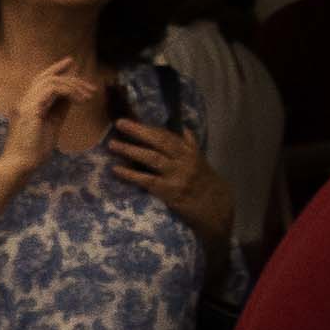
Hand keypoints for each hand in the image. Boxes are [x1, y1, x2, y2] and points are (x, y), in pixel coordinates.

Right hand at [0, 55, 103, 164]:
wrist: (22, 163)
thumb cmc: (34, 149)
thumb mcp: (52, 124)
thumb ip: (59, 109)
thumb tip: (71, 96)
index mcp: (28, 104)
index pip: (41, 80)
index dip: (56, 69)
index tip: (71, 62)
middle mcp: (24, 100)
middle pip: (46, 77)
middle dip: (70, 77)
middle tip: (90, 87)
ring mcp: (26, 104)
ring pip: (51, 81)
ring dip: (73, 86)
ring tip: (88, 96)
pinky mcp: (30, 109)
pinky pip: (52, 90)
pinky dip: (69, 91)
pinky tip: (80, 101)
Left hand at [105, 117, 230, 248]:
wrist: (217, 208)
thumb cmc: (204, 183)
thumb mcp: (200, 161)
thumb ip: (190, 145)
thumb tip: (183, 128)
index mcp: (190, 152)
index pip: (166, 136)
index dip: (147, 127)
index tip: (128, 121)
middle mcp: (184, 161)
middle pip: (160, 142)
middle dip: (139, 131)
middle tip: (119, 123)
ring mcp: (178, 176)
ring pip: (152, 159)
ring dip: (131, 150)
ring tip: (113, 144)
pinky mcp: (170, 192)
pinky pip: (147, 180)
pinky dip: (131, 174)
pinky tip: (116, 169)